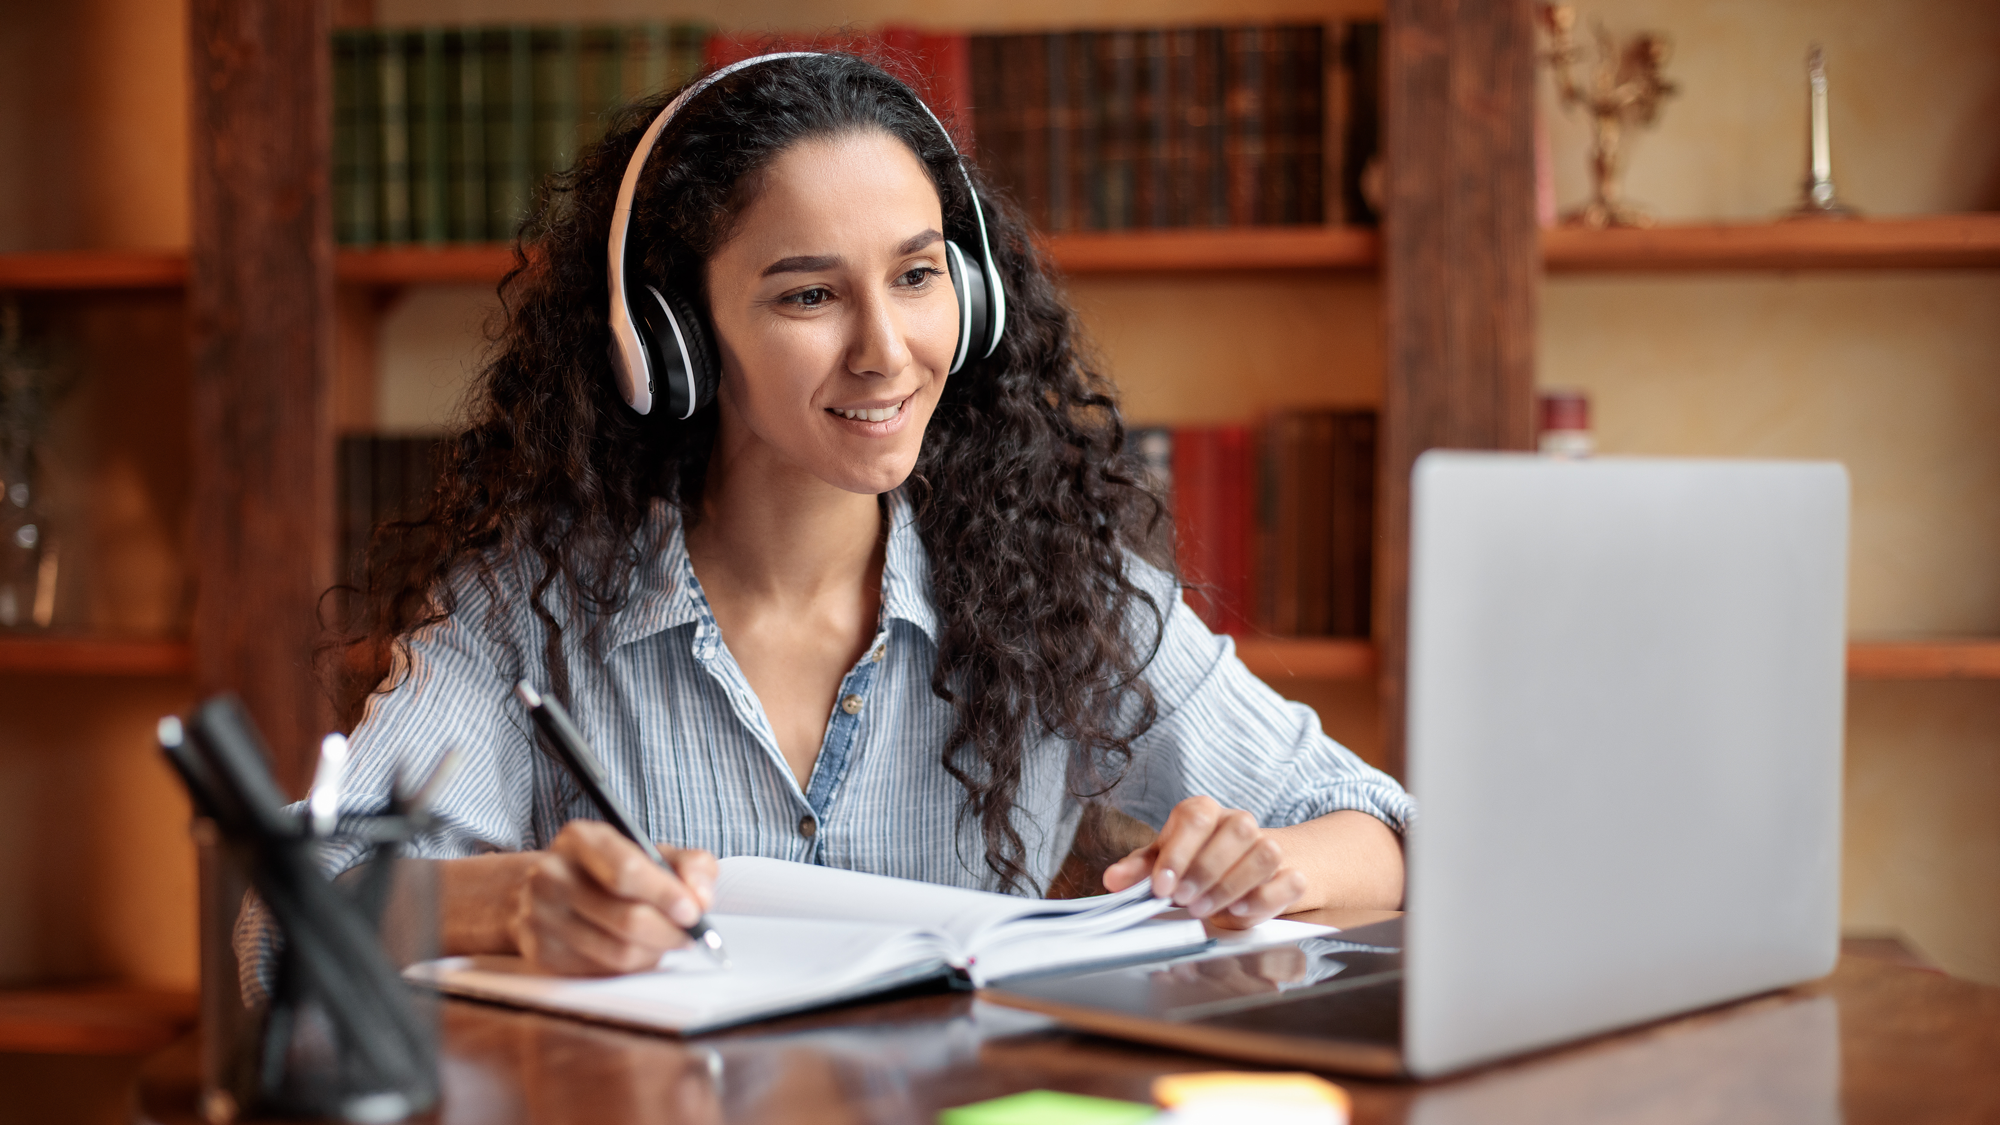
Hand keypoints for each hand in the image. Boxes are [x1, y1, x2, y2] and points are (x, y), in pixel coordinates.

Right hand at [509, 820, 717, 974]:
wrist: (550, 891)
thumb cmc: (611, 871)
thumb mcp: (651, 852)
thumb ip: (689, 864)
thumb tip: (701, 898)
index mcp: (579, 839)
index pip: (625, 872)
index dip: (665, 895)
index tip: (693, 911)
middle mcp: (552, 875)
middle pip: (625, 918)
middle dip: (669, 931)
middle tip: (691, 935)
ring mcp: (541, 916)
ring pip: (618, 951)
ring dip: (655, 951)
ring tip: (667, 940)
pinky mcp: (542, 952)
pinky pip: (603, 971)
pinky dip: (632, 966)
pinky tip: (639, 950)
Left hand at [1101, 796, 1306, 928]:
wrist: (1238, 874)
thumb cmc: (1192, 865)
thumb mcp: (1163, 864)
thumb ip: (1140, 870)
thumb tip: (1114, 879)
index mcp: (1203, 812)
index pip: (1196, 818)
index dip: (1178, 853)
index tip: (1162, 888)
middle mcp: (1238, 822)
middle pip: (1237, 830)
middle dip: (1206, 871)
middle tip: (1185, 902)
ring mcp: (1269, 844)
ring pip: (1266, 852)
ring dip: (1233, 884)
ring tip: (1206, 908)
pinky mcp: (1290, 873)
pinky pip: (1290, 879)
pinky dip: (1267, 898)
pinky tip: (1240, 910)